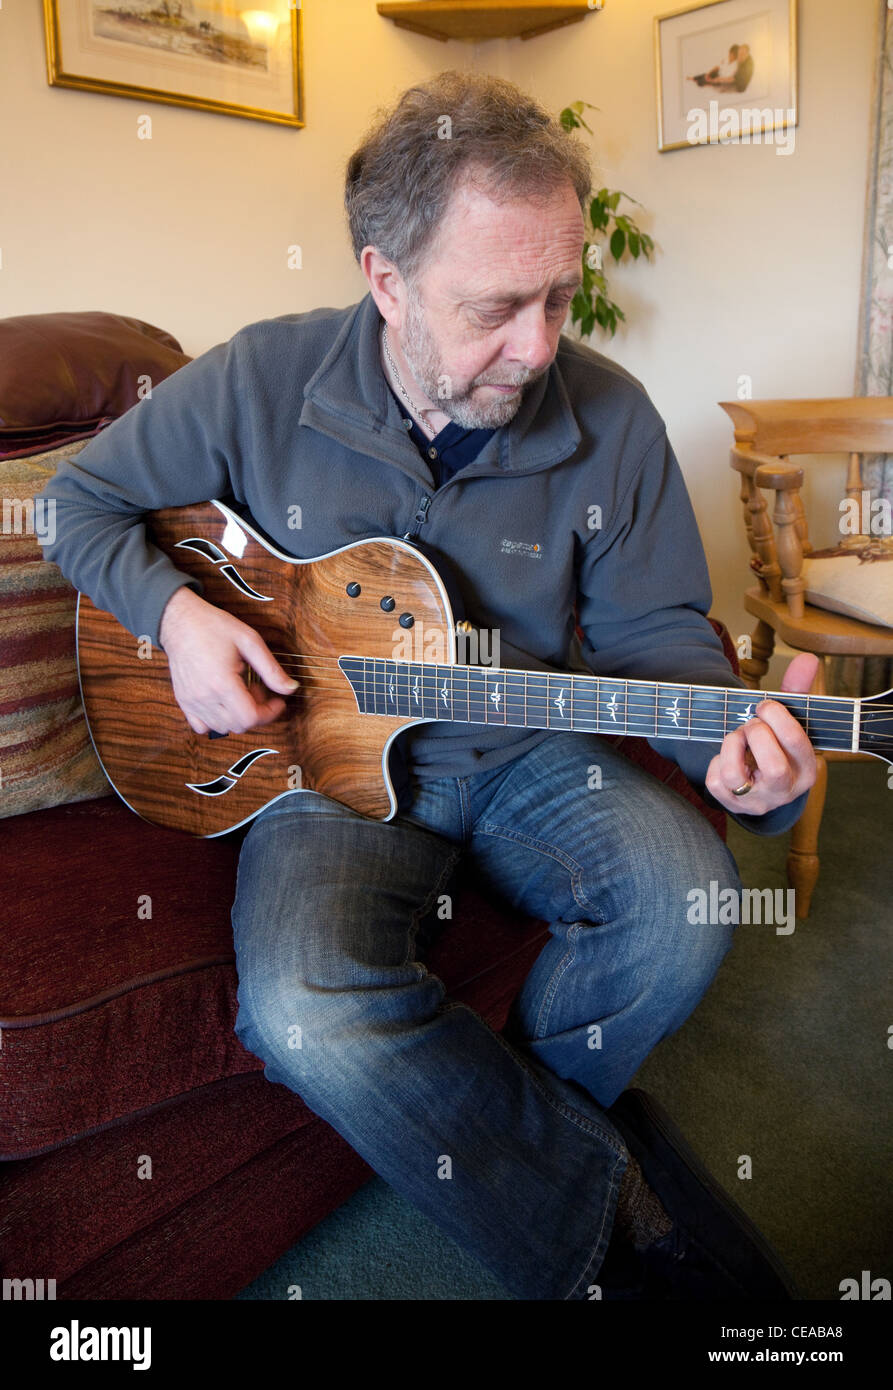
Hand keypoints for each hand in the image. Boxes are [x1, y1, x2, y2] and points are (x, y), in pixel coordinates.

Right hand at [158, 586, 298, 735]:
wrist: (179, 621)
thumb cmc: (213, 627)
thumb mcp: (250, 642)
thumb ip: (272, 669)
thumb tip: (291, 688)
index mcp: (222, 683)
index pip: (251, 718)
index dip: (270, 713)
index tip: (277, 701)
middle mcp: (205, 697)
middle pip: (239, 726)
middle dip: (256, 712)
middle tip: (258, 690)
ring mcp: (192, 701)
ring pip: (222, 728)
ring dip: (237, 716)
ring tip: (240, 692)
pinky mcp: (183, 701)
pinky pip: (201, 726)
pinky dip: (216, 721)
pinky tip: (223, 702)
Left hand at [704, 652, 819, 815]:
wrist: (761, 782)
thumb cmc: (777, 744)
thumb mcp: (790, 720)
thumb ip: (796, 690)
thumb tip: (808, 659)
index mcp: (808, 769)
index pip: (796, 741)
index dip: (775, 715)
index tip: (765, 705)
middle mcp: (785, 791)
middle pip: (772, 766)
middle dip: (756, 734)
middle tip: (752, 723)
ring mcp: (757, 801)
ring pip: (735, 773)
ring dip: (731, 744)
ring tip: (739, 737)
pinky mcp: (730, 803)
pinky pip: (715, 779)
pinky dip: (717, 759)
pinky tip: (730, 756)